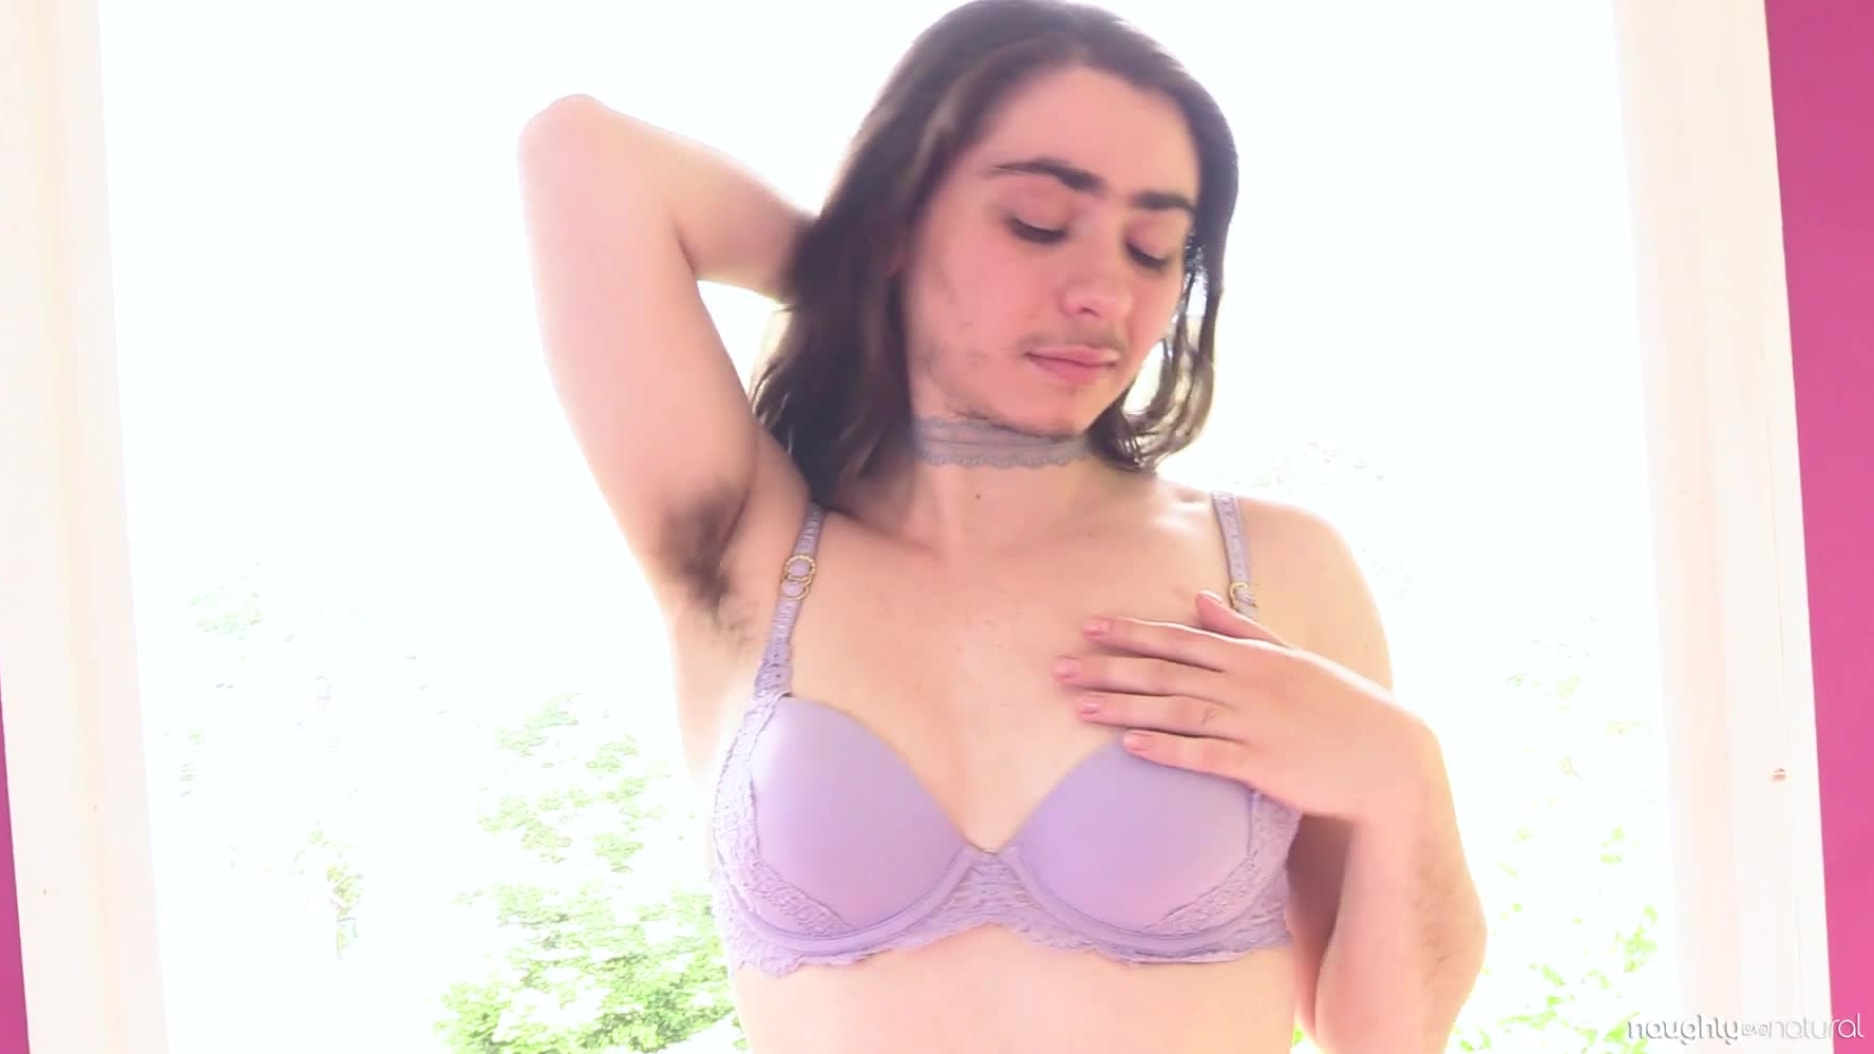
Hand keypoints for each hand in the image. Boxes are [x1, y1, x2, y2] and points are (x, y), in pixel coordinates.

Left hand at [1056, 590, 1434, 822]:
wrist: (1386, 758)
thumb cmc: (1338, 706)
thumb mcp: (1294, 658)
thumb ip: (1244, 629)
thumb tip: (1202, 598)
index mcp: (1252, 657)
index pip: (1180, 639)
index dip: (1132, 633)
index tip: (1089, 628)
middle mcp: (1246, 685)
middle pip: (1166, 672)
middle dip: (1108, 668)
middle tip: (1058, 670)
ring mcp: (1253, 724)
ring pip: (1176, 710)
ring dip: (1124, 707)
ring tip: (1078, 707)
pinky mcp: (1261, 765)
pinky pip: (1204, 756)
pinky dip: (1166, 749)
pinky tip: (1130, 746)